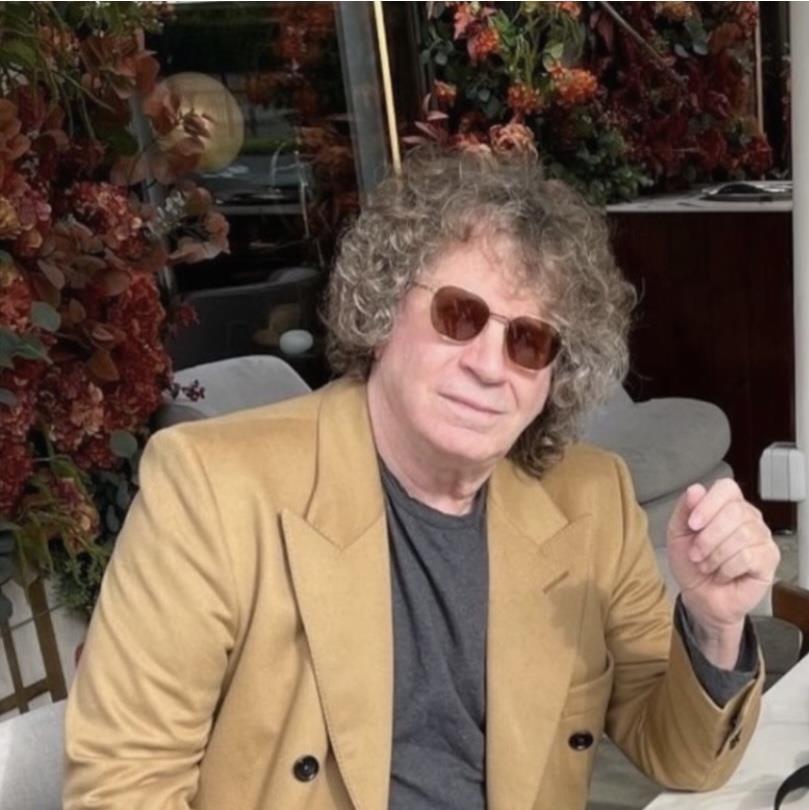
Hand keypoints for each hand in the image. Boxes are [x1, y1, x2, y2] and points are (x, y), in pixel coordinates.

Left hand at [667, 479, 778, 664]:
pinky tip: (723, 574)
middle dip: (708, 537)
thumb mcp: (677, 533)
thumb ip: (684, 510)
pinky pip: (749, 556)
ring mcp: (761, 537)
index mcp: (726, 505)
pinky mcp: (769, 558)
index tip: (692, 525)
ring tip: (707, 565)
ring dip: (715, 555)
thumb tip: (695, 489)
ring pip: (741, 535)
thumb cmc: (691, 563)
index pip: (727, 488)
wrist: (700, 596)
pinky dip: (727, 568)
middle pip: (735, 512)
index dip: (708, 504)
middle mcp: (748, 517)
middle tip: (696, 554)